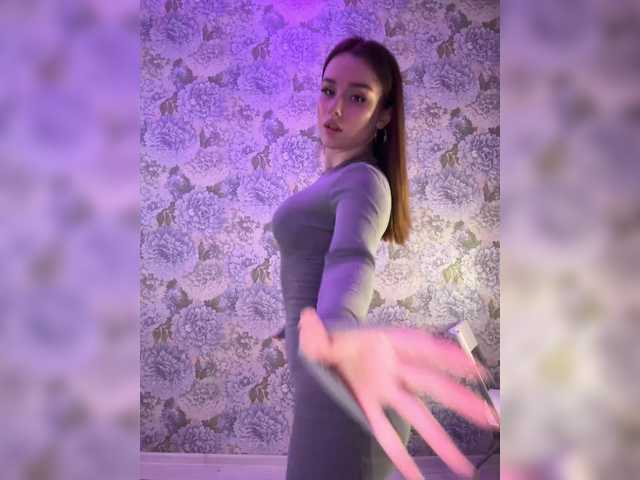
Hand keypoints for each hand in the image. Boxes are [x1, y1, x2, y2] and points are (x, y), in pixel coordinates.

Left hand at [298, 307, 498, 479]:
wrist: (326, 344)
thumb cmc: (332, 339)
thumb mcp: (319, 334)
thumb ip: (314, 332)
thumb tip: (307, 320)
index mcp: (383, 344)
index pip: (419, 347)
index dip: (445, 354)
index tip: (472, 367)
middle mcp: (390, 368)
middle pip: (429, 384)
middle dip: (458, 399)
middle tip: (488, 417)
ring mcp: (384, 388)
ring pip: (416, 413)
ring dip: (439, 436)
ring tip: (461, 463)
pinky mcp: (371, 404)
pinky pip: (386, 431)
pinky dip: (399, 454)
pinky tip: (413, 476)